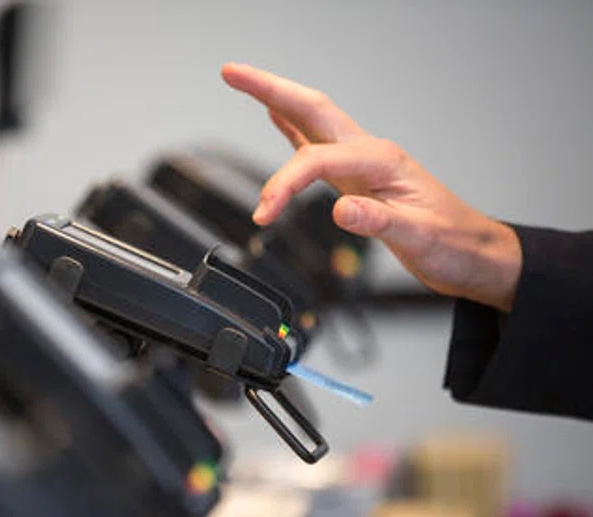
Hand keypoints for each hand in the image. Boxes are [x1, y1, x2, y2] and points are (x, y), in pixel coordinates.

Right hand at [220, 63, 522, 312]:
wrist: (474, 253)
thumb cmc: (452, 244)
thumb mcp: (419, 239)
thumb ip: (379, 221)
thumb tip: (342, 211)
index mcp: (382, 162)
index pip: (317, 160)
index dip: (284, 184)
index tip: (264, 213)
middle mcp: (370, 154)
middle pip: (311, 109)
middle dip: (270, 89)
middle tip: (232, 73)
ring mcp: (363, 162)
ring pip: (312, 120)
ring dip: (276, 100)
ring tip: (244, 83)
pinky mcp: (358, 177)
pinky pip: (317, 143)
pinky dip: (292, 126)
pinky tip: (277, 117)